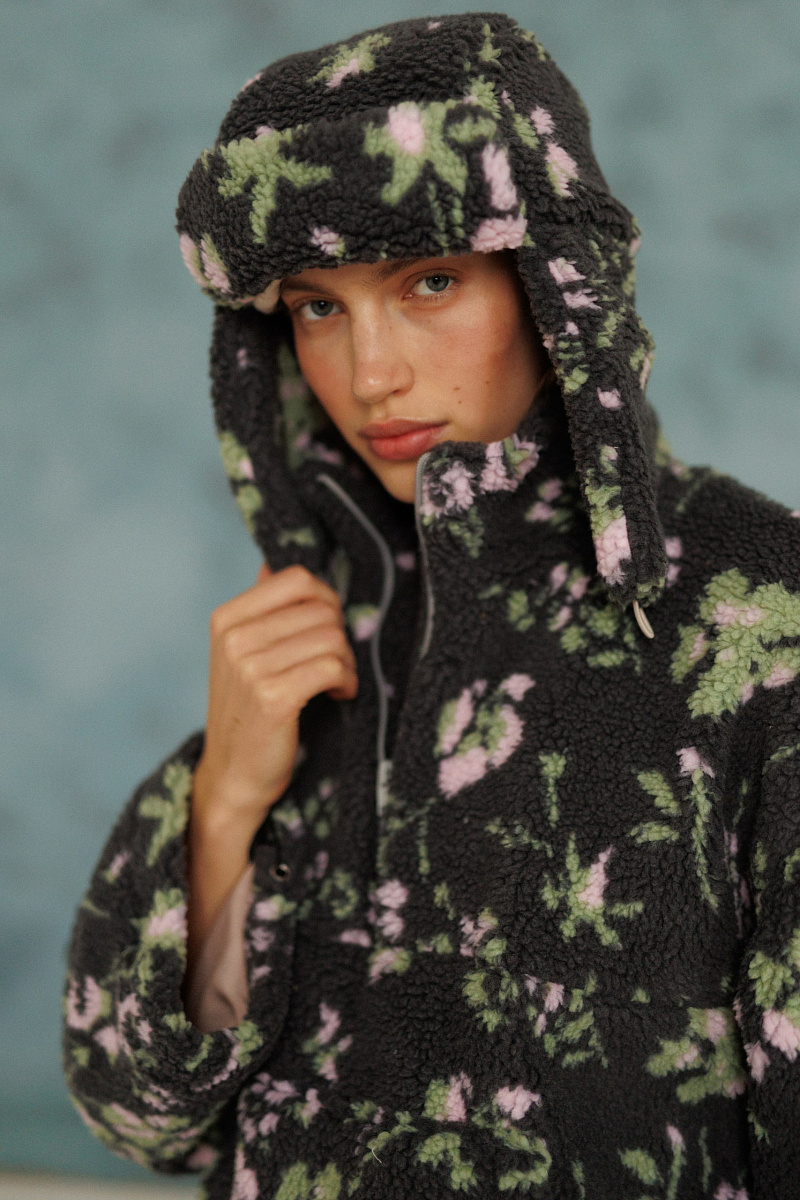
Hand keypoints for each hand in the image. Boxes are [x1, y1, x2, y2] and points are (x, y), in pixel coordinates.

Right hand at [185, 563, 356, 973]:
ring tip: (335, 683)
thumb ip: (261, 609)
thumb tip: (271, 564)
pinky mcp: (272, 696)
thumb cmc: (249, 711)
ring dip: (346, 662)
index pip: (296, 578)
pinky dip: (346, 681)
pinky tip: (337, 696)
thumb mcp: (243, 653)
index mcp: (227, 618)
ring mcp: (250, 667)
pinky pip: (332, 667)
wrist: (233, 774)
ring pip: (332, 638)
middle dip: (339, 636)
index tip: (326, 630)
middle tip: (335, 665)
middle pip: (320, 609)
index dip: (325, 600)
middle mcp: (234, 637)